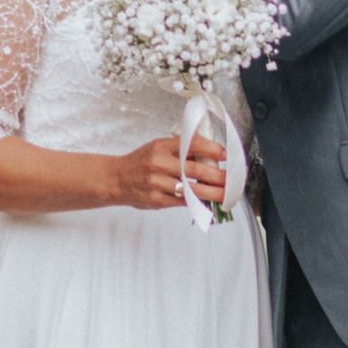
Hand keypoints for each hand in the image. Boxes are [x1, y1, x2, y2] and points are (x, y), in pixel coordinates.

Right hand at [111, 135, 229, 209]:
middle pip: (196, 170)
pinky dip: (197, 202)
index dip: (212, 149)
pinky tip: (207, 202)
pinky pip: (182, 202)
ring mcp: (158, 183)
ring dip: (212, 193)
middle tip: (231, 180)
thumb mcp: (158, 147)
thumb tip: (209, 155)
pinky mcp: (156, 199)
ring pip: (192, 189)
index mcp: (162, 147)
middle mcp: (160, 163)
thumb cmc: (140, 162)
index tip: (224, 155)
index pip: (193, 144)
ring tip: (225, 194)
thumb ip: (180, 150)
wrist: (116, 179)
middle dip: (218, 176)